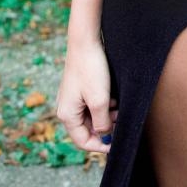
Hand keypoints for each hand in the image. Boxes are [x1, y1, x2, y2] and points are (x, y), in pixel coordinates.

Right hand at [56, 38, 117, 152]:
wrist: (85, 40)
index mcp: (67, 115)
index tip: (116, 143)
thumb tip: (104, 135)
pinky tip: (112, 97)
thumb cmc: (91, 69)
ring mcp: (71, 97)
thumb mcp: (100, 100)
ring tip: (118, 107)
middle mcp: (66, 108)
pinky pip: (90, 105)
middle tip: (120, 121)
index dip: (100, 145)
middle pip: (87, 129)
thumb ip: (102, 123)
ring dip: (105, 116)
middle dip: (105, 128)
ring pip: (90, 116)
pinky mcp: (78, 88)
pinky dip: (103, 105)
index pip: (83, 141)